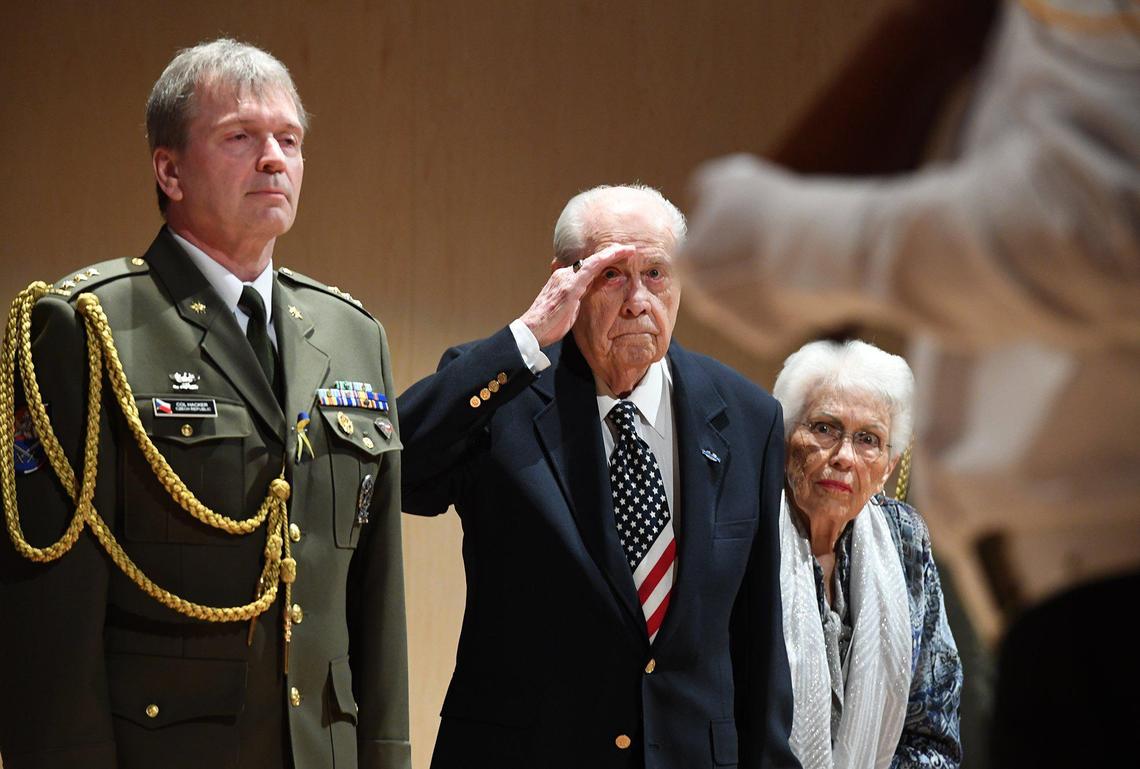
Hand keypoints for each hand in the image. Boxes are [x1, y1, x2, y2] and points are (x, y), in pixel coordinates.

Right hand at [518, 243, 635, 347]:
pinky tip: (618, 254)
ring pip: (593, 261)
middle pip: (591, 261)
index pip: (586, 267)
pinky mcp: (570, 286)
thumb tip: (588, 295)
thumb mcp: (568, 310)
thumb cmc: (548, 325)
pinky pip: (592, 267)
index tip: (617, 257)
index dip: (603, 261)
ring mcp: (567, 279)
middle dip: (611, 254)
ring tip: (629, 250)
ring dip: (613, 253)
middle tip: (629, 250)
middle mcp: (564, 275)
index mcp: (563, 280)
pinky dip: (607, 258)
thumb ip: (578, 299)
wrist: (532, 331)